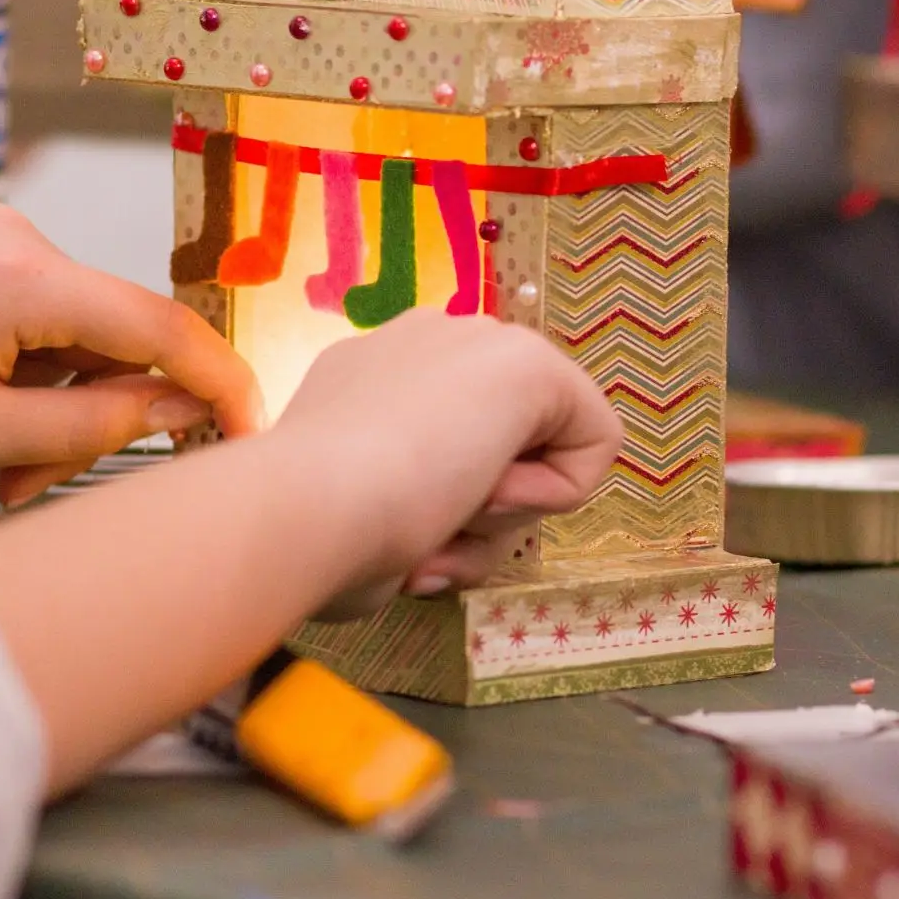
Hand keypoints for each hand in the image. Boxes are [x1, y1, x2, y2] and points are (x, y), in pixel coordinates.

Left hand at [0, 197, 261, 491]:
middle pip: (102, 323)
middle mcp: (6, 227)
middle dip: (91, 407)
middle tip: (33, 482)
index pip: (159, 327)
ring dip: (43, 383)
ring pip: (55, 311)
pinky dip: (5, 346)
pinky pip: (6, 287)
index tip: (251, 424)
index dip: (218, 380)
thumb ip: (97, 426)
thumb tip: (181, 408)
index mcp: (22, 277)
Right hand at [0, 310, 620, 792]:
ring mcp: (479, 344)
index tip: (396, 539)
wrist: (310, 503)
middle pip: (503, 454)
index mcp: (372, 376)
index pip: (453, 450)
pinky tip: (479, 490)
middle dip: (476, 518)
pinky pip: (592, 449)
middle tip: (421, 540)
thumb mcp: (344, 517)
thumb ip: (389, 515)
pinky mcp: (533, 364)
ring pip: (540, 458)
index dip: (441, 518)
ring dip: (499, 517)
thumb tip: (414, 554)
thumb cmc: (305, 533)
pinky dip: (547, 497)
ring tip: (435, 521)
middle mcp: (428, 345)